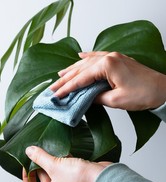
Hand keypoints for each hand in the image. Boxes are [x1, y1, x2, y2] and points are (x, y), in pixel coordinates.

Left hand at [23, 146, 110, 181]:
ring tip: (51, 154)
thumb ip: (40, 158)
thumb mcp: (54, 165)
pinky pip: (66, 180)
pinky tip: (65, 156)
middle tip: (39, 156)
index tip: (27, 165)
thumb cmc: (78, 178)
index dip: (26, 179)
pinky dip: (63, 169)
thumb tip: (28, 151)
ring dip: (52, 167)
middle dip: (40, 169)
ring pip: (55, 181)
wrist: (105, 180)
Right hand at [50, 51, 165, 110]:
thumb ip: (96, 98)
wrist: (163, 90)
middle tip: (52, 88)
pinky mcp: (118, 60)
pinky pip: (98, 56)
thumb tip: (84, 98)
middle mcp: (108, 58)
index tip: (55, 95)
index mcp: (107, 65)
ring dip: (73, 69)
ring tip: (60, 74)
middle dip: (65, 79)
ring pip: (87, 62)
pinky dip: (87, 57)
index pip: (80, 79)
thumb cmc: (144, 94)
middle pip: (81, 69)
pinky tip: (80, 55)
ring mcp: (114, 57)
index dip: (66, 88)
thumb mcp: (115, 101)